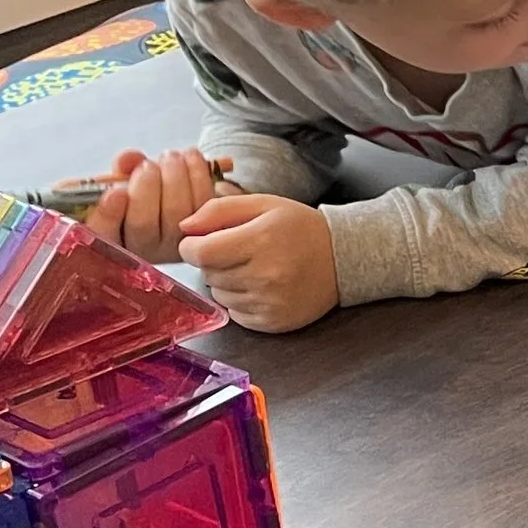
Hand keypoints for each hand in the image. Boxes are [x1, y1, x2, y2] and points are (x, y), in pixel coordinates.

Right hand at [82, 147, 217, 263]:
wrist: (184, 195)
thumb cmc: (147, 189)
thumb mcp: (127, 179)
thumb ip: (122, 169)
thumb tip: (128, 159)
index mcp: (115, 237)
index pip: (102, 234)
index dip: (108, 215)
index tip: (116, 191)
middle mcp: (145, 249)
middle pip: (143, 223)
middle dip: (146, 185)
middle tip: (148, 165)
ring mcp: (177, 244)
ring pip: (175, 211)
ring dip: (173, 175)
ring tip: (170, 157)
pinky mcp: (206, 229)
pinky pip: (202, 201)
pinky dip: (196, 172)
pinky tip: (189, 156)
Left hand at [176, 191, 339, 331]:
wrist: (342, 258)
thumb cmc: (300, 228)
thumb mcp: (263, 204)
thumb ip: (219, 210)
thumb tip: (184, 227)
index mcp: (261, 240)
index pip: (199, 252)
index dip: (192, 246)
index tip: (202, 241)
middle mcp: (265, 275)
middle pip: (207, 274)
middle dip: (214, 261)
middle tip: (239, 251)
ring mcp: (270, 303)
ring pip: (219, 294)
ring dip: (226, 281)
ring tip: (253, 268)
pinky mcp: (273, 322)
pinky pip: (234, 313)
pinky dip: (240, 300)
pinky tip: (261, 286)